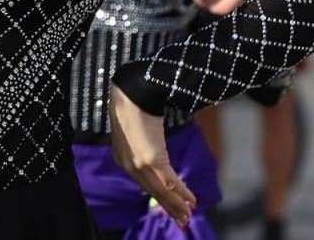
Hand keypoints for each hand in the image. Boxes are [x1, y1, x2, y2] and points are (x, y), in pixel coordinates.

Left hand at [109, 85, 195, 228]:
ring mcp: (139, 164)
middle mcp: (129, 166)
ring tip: (189, 214)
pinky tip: (190, 200)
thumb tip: (155, 151)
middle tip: (183, 221)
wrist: (133, 92)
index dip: (159, 197)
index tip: (170, 208)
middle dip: (169, 207)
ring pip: (161, 191)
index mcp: (123, 159)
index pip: (143, 185)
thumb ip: (143, 145)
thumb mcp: (135, 130)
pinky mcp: (151, 159)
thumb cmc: (134, 105)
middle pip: (153, 192)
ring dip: (177, 204)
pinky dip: (181, 192)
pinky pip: (168, 181)